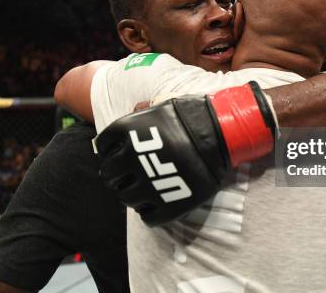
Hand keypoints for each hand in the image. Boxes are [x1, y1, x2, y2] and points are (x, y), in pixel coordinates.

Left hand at [95, 82, 275, 225]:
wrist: (222, 133)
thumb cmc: (192, 116)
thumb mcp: (160, 108)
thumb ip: (139, 118)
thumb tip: (127, 123)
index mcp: (127, 133)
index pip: (103, 147)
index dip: (108, 151)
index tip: (115, 153)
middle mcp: (132, 159)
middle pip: (110, 175)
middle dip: (115, 174)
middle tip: (125, 175)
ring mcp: (150, 185)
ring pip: (126, 198)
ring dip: (130, 194)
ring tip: (141, 189)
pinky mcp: (168, 205)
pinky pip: (148, 217)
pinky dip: (148, 212)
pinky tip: (155, 204)